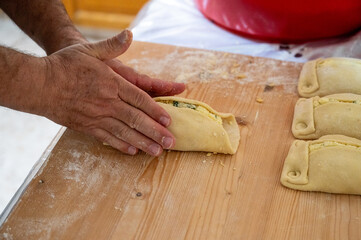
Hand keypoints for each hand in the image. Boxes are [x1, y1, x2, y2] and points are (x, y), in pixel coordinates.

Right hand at [40, 30, 184, 155]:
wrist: (39, 84)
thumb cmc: (65, 65)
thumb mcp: (90, 50)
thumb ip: (112, 45)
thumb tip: (129, 34)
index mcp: (112, 83)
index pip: (140, 99)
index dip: (155, 111)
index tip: (168, 121)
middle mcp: (107, 102)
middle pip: (136, 119)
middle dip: (155, 132)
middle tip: (170, 142)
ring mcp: (97, 117)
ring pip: (125, 132)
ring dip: (143, 143)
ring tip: (157, 152)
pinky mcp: (86, 126)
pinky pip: (107, 138)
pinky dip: (121, 145)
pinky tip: (132, 151)